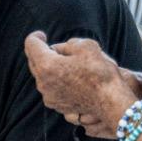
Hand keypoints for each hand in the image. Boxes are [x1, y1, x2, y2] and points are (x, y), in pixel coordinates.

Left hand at [22, 32, 137, 137]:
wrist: (110, 102)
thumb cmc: (100, 72)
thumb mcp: (86, 46)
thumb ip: (66, 45)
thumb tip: (57, 50)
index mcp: (47, 65)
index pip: (31, 45)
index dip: (36, 36)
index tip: (42, 35)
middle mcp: (43, 83)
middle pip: (33, 62)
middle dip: (41, 53)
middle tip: (54, 48)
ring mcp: (48, 96)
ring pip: (42, 76)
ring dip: (49, 68)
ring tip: (67, 64)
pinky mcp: (56, 105)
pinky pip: (50, 88)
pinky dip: (56, 81)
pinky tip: (71, 79)